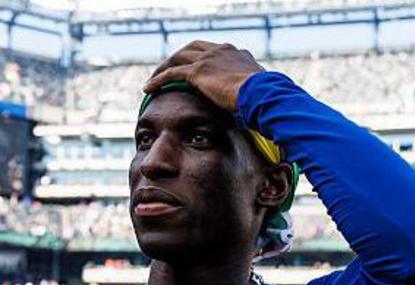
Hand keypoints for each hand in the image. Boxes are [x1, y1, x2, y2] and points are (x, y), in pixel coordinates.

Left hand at [144, 41, 264, 112]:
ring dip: (164, 68)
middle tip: (169, 70)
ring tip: (154, 80)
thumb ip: (250, 93)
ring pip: (178, 58)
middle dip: (179, 57)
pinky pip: (171, 73)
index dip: (201, 58)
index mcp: (235, 53)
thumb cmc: (265, 97)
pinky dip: (158, 80)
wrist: (262, 93)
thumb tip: (254, 107)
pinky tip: (148, 89)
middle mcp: (220, 50)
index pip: (213, 50)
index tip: (194, 68)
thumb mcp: (258, 92)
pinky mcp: (198, 71)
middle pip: (192, 48)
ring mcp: (208, 58)